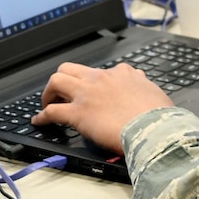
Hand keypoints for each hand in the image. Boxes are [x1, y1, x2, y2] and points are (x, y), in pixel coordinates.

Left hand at [35, 61, 172, 152]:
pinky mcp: (78, 114)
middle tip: (60, 94)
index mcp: (121, 74)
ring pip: (56, 81)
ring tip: (47, 104)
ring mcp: (87, 95)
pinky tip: (38, 122)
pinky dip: (42, 116)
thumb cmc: (159, 117)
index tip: (90, 90)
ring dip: (49, 93)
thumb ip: (143, 85)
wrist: (155, 129)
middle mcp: (100, 79)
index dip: (92, 82)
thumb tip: (139, 78)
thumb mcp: (155, 93)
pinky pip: (52, 111)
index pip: (100, 71)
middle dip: (62, 80)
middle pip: (70, 69)